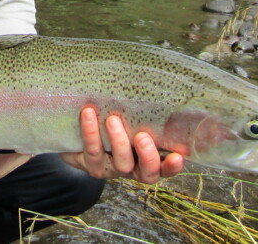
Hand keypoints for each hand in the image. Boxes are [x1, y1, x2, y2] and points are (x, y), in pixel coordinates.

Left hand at [61, 106, 184, 183]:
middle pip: (147, 173)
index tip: (178, 156)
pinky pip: (93, 151)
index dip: (173, 166)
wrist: (79, 132)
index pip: (167, 166)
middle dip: (147, 156)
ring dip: (118, 141)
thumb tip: (160, 84)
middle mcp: (134, 167)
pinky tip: (88, 113)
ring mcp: (113, 169)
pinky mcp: (92, 165)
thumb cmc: (115, 118)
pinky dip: (91, 132)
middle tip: (142, 137)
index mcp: (149, 156)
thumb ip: (146, 109)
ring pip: (121, 163)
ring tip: (113, 120)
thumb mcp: (133, 115)